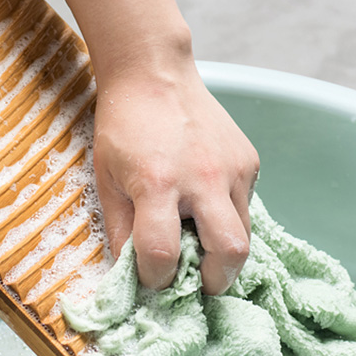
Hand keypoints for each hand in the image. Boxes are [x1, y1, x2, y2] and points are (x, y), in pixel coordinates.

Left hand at [93, 60, 259, 294]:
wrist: (152, 74)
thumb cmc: (123, 126)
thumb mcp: (106, 178)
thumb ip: (120, 229)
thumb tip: (129, 273)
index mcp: (158, 183)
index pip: (164, 253)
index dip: (156, 278)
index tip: (152, 279)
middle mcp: (203, 177)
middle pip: (231, 254)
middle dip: (215, 280)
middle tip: (196, 281)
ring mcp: (232, 167)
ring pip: (245, 233)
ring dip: (223, 250)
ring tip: (198, 242)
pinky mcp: (248, 160)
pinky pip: (245, 204)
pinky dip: (228, 215)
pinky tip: (204, 201)